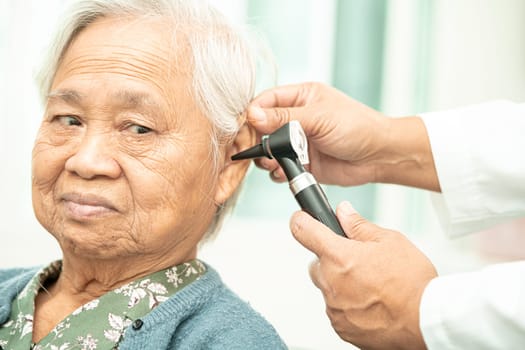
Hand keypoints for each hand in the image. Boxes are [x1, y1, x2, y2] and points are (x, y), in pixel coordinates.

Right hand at [247, 82, 389, 185]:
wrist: (379, 156)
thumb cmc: (358, 127)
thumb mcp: (319, 117)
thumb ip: (285, 118)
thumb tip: (253, 115)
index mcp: (301, 97)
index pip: (266, 101)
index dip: (253, 113)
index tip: (247, 127)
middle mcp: (296, 119)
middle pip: (262, 127)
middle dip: (258, 140)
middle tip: (259, 150)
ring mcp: (298, 142)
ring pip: (269, 150)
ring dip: (267, 159)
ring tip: (275, 163)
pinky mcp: (302, 163)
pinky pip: (281, 168)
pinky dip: (279, 172)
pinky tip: (286, 172)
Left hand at [290, 201, 436, 348]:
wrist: (426, 322)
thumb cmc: (412, 283)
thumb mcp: (390, 241)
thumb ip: (359, 226)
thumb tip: (343, 212)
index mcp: (339, 256)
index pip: (303, 230)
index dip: (301, 221)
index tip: (301, 220)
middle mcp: (331, 282)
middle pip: (317, 263)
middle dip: (332, 260)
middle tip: (358, 262)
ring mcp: (334, 307)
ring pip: (328, 287)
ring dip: (341, 284)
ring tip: (371, 286)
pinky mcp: (340, 327)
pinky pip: (336, 309)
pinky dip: (348, 305)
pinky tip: (370, 302)